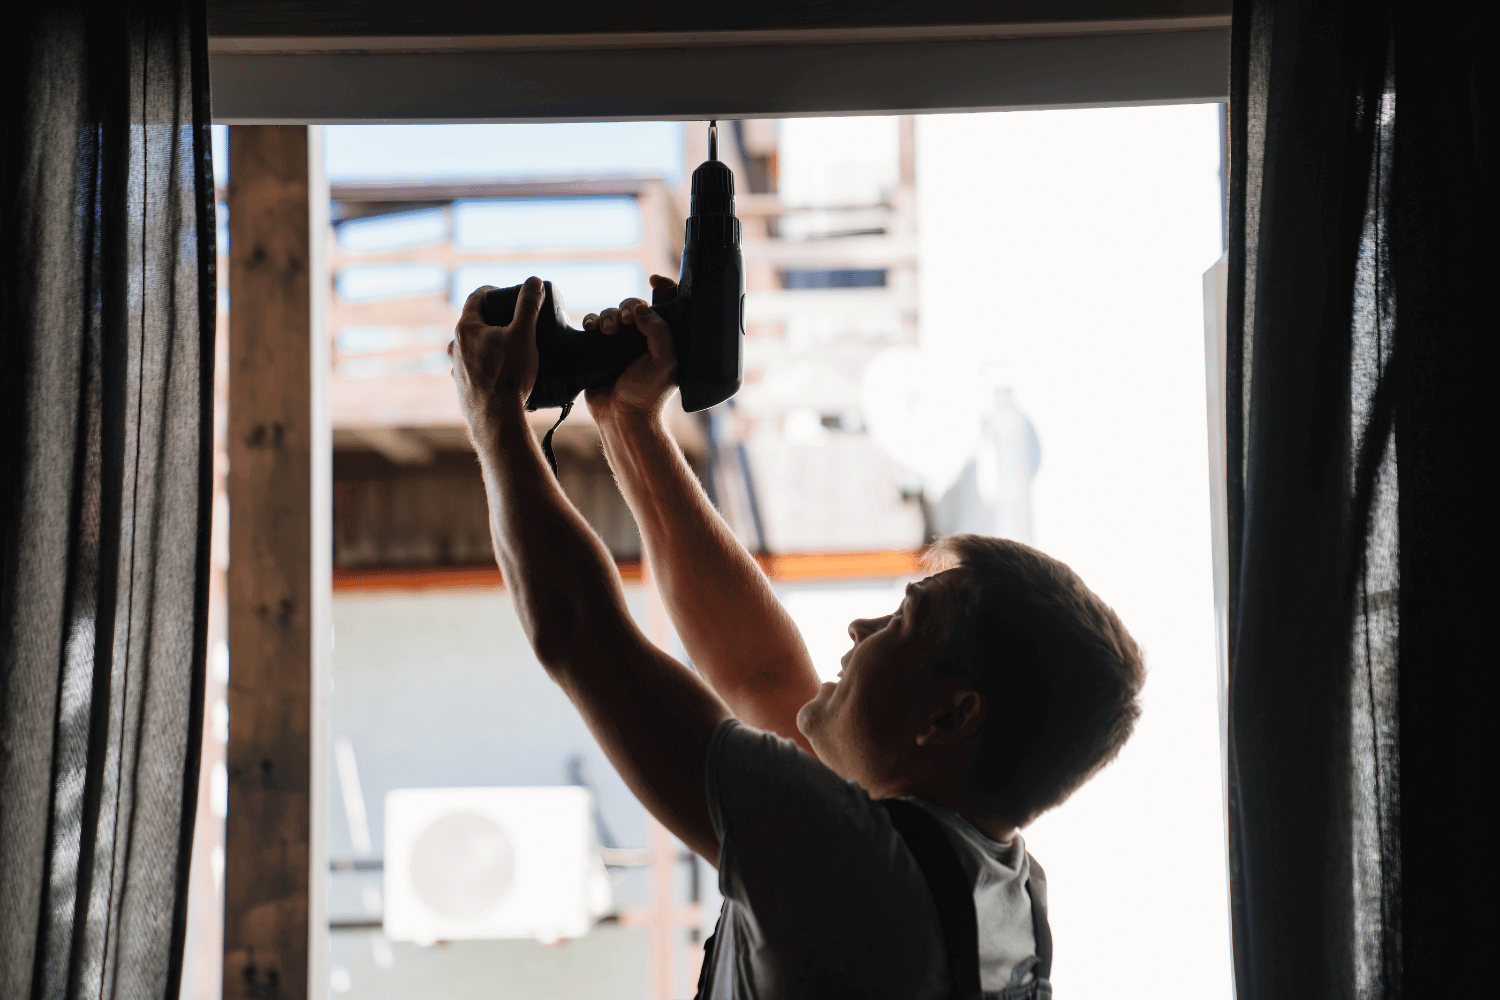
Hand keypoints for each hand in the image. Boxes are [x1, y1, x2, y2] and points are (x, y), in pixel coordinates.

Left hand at [449, 277, 543, 435]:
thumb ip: (529, 305)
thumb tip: (533, 282)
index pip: (476, 297)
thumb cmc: (509, 375)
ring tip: (510, 350)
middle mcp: (456, 347)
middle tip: (514, 322)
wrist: (497, 419)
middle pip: (474, 323)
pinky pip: (474, 370)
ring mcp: (457, 369)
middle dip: (493, 320)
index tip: (507, 292)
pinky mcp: (463, 388)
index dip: (493, 290)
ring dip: (488, 344)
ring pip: (472, 348)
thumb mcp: (524, 334)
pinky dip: (487, 366)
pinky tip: (503, 374)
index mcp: (467, 328)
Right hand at [583, 274, 678, 423]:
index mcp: (664, 338)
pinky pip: (593, 324)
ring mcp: (620, 342)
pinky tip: (591, 328)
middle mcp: (643, 337)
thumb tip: (639, 308)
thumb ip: (658, 331)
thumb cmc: (648, 393)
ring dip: (608, 316)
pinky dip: (591, 321)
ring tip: (607, 331)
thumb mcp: (664, 361)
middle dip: (628, 308)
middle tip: (626, 321)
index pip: (667, 304)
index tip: (655, 279)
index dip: (664, 287)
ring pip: (612, 313)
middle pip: (634, 306)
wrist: (621, 416)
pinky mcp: (600, 348)